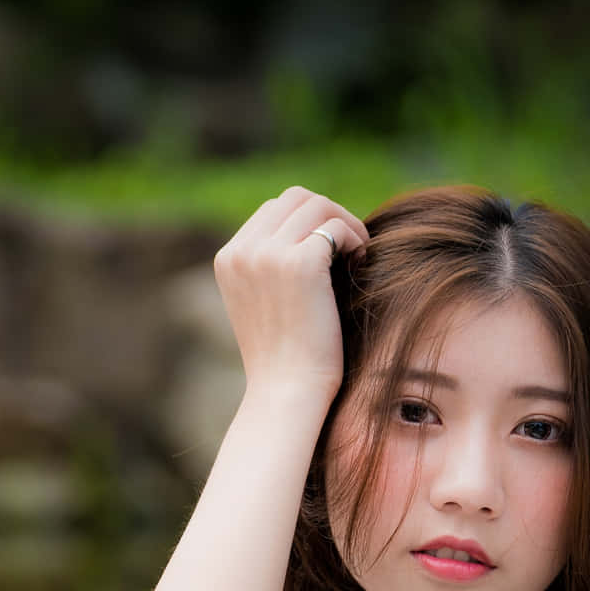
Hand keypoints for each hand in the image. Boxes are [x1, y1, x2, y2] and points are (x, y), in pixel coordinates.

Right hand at [212, 185, 369, 404]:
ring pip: (318, 206)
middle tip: (349, 245)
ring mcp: (267, 255)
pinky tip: (361, 263)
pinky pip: (336, 228)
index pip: (274, 209)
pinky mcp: (299, 264)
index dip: (308, 221)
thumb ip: (272, 264)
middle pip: (295, 198)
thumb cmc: (285, 356)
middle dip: (328, 214)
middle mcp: (242, 252)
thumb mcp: (264, 302)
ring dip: (345, 224)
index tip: (329, 248)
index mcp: (228, 258)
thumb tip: (312, 229)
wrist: (287, 392)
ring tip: (357, 254)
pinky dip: (355, 239)